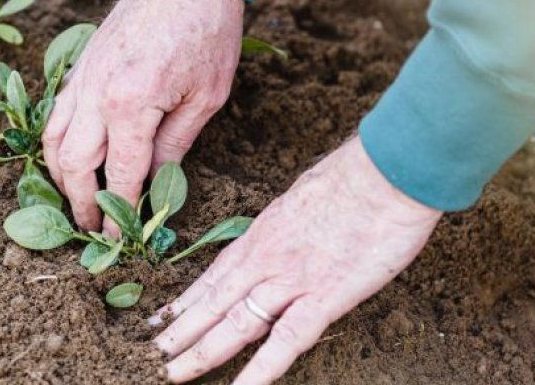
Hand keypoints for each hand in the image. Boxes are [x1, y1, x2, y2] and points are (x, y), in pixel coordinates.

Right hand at [43, 0, 244, 233]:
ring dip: (60, 177)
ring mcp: (82, 78)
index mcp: (132, 106)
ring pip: (53, 140)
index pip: (119, 176)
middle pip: (73, 165)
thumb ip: (176, 145)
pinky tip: (70, 158)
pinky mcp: (80, 66)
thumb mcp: (207, 98)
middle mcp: (97, 95)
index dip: (120, 213)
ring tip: (76, 202)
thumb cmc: (208, 34)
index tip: (121, 240)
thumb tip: (158, 183)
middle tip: (92, 230)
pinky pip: (56, 114)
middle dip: (80, 204)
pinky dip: (57, 143)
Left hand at [151, 137, 442, 383]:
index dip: (186, 301)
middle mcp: (266, 259)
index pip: (215, 275)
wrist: (386, 170)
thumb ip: (292, 220)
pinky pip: (286, 341)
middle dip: (180, 332)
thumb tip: (291, 227)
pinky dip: (260, 371)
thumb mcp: (306, 194)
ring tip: (171, 374)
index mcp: (263, 233)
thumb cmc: (356, 175)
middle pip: (213, 302)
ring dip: (201, 352)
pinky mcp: (324, 297)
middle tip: (148, 356)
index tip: (162, 319)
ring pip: (235, 324)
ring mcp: (291, 280)